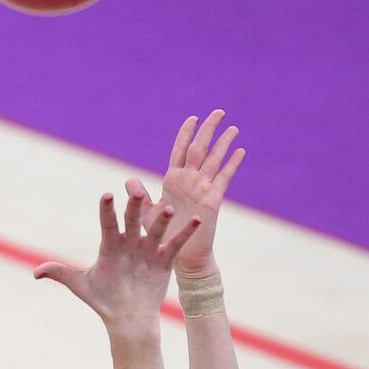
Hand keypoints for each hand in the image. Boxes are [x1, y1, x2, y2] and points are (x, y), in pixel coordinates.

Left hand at [34, 186, 202, 330]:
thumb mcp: (82, 286)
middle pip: (132, 220)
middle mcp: (129, 243)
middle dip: (134, 207)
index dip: (106, 211)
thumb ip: (61, 273)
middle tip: (135, 191)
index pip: (108, 224)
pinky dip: (185, 233)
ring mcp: (147, 250)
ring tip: (167, 209)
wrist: (127, 320)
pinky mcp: (163, 260)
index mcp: (110, 245)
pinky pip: (175, 244)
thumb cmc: (103, 300)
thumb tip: (36, 271)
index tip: (106, 196)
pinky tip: (196, 221)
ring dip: (161, 220)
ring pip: (155, 230)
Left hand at [128, 109, 245, 278]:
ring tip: (233, 127)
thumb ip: (139, 196)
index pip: (180, 150)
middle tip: (219, 111)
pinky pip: (223, 177)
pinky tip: (240, 150)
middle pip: (200, 148)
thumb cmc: (162, 236)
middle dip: (208, 129)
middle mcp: (189, 180)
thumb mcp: (146, 213)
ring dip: (224, 143)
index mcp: (173, 180)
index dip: (185, 133)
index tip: (192, 117)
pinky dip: (232, 163)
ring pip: (214, 159)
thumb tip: (129, 181)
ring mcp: (202, 188)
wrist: (181, 256)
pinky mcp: (212, 199)